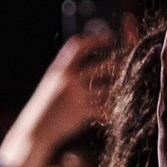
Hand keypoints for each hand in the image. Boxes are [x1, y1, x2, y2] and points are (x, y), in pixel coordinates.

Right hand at [0, 31, 129, 166]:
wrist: (35, 129)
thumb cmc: (45, 107)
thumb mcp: (51, 83)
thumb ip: (67, 72)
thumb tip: (87, 63)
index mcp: (59, 68)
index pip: (78, 45)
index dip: (96, 39)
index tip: (111, 37)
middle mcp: (68, 78)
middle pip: (102, 66)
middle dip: (118, 66)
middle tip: (130, 66)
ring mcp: (76, 95)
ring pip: (108, 88)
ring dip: (120, 90)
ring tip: (129, 91)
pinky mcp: (82, 112)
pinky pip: (105, 109)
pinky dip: (113, 112)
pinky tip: (116, 114)